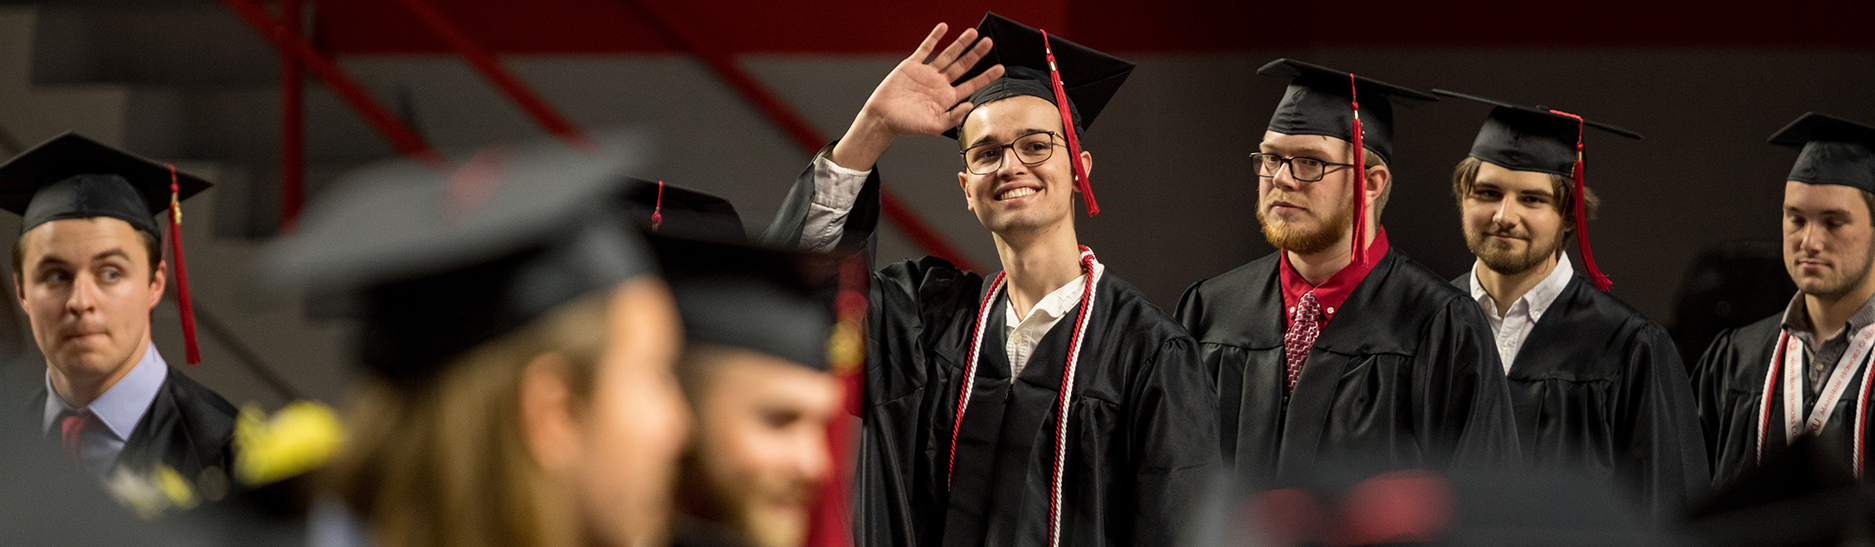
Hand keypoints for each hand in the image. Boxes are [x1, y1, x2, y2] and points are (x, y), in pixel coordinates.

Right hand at [832, 23, 1004, 170]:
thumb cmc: (907, 125)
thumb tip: (970, 105)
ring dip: (960, 44)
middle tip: (989, 43)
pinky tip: (944, 28)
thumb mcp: (933, 127)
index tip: (1000, 68)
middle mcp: (939, 84)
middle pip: (963, 66)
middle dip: (977, 54)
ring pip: (948, 55)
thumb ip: (953, 117)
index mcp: (947, 98)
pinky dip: (934, 38)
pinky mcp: (912, 66)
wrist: (882, 118)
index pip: (971, 84)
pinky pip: (925, 49)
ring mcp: (927, 73)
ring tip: (973, 33)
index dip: (986, 76)